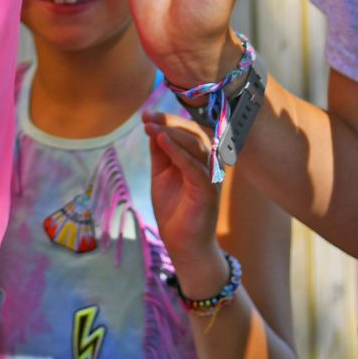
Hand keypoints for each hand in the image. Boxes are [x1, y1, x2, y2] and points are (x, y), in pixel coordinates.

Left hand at [144, 110, 219, 252]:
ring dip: (172, 133)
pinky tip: (162, 141)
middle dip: (169, 122)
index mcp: (200, 159)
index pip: (187, 131)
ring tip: (151, 127)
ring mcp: (211, 177)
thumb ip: (160, 153)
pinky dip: (178, 152)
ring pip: (196, 146)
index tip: (146, 113)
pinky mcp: (208, 190)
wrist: (183, 245)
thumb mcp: (162, 175)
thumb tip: (153, 127)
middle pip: (193, 133)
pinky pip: (194, 166)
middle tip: (146, 117)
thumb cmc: (174, 210)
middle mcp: (210, 164)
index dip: (168, 120)